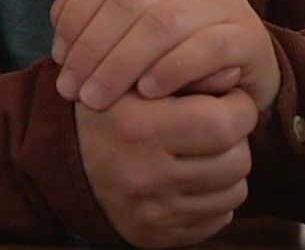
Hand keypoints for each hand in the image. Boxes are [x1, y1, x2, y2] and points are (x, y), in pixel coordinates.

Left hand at [51, 0, 281, 112]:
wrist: (243, 76)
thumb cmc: (176, 51)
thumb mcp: (132, 29)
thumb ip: (95, 15)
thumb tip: (57, 12)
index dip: (76, 16)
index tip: (58, 58)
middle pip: (129, 1)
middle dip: (92, 49)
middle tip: (72, 90)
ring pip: (162, 24)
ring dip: (121, 66)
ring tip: (98, 99)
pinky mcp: (249, 34)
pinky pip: (205, 48)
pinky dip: (171, 70)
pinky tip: (147, 93)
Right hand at [76, 88, 254, 248]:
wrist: (65, 160)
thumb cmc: (112, 108)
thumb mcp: (137, 76)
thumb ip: (186, 70)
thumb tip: (236, 73)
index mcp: (139, 128)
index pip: (223, 124)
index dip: (239, 108)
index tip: (229, 100)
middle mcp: (144, 176)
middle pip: (236, 161)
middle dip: (237, 139)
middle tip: (218, 126)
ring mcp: (151, 213)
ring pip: (233, 193)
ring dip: (228, 170)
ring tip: (203, 151)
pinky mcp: (157, 237)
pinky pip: (217, 220)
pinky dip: (214, 198)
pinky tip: (191, 178)